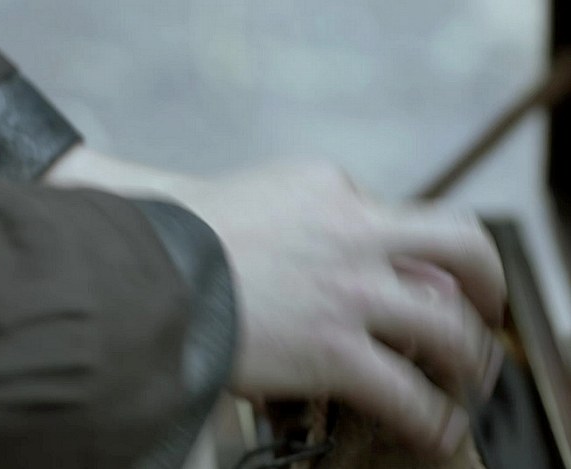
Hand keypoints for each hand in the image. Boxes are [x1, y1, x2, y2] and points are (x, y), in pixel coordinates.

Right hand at [176, 163, 505, 457]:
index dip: (404, 252)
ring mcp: (350, 292)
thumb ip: (298, 209)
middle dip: (486, 281)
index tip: (406, 275)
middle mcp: (354, 233)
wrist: (146, 268)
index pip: (396, 217)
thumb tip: (318, 247)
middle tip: (483, 306)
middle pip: (462, 247)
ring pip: (448, 325)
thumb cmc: (181, 233)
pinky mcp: (334, 350)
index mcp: (330, 188)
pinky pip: (408, 392)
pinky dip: (434, 418)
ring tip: (467, 377)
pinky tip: (438, 428)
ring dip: (469, 357)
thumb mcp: (251, 194)